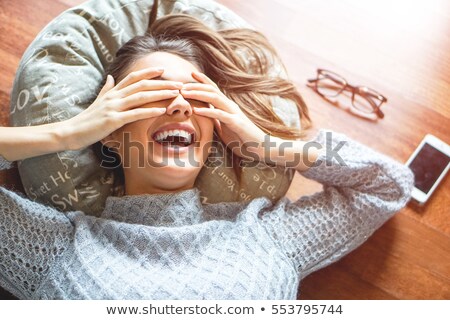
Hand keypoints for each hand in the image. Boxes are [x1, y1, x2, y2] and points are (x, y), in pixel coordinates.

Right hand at [64, 67, 182, 149]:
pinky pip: (135, 114)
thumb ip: (106, 88)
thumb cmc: (87, 119)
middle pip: (142, 85)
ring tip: (175, 93)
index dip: (148, 72)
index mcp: (112, 92)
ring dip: (160, 93)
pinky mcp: (113, 120)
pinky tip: (162, 110)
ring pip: (141, 96)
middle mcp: (114, 96)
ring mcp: (114, 107)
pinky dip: (150, 111)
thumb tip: (111, 76)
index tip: (162, 69)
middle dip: (162, 83)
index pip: (133, 77)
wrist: (71, 132)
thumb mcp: (98, 101)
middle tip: (178, 83)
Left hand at [180, 71, 266, 159]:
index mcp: (227, 107)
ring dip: (198, 94)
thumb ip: (216, 121)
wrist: (261, 148)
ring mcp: (234, 113)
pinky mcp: (236, 123)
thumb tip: (206, 119)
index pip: (214, 89)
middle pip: (211, 90)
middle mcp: (231, 106)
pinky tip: (196, 110)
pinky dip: (207, 111)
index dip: (202, 81)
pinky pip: (220, 115)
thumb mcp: (225, 129)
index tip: (190, 74)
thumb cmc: (243, 139)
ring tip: (185, 93)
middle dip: (195, 86)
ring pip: (215, 98)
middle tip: (180, 85)